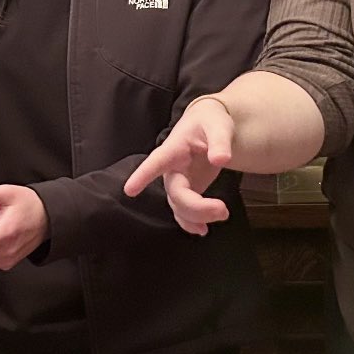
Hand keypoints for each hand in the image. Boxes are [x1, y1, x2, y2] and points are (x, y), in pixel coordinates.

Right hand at [121, 96, 233, 234]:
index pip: (157, 162)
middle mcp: (171, 169)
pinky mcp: (185, 191)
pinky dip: (191, 223)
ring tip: (223, 214)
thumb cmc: (211, 122)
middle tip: (224, 210)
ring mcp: (177, 182)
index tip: (129, 190)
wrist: (209, 126)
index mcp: (175, 149)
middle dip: (196, 207)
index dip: (142, 175)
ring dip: (198, 217)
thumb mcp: (219, 125)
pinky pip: (183, 212)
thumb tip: (221, 160)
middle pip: (175, 193)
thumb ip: (220, 141)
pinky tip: (203, 230)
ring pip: (178, 206)